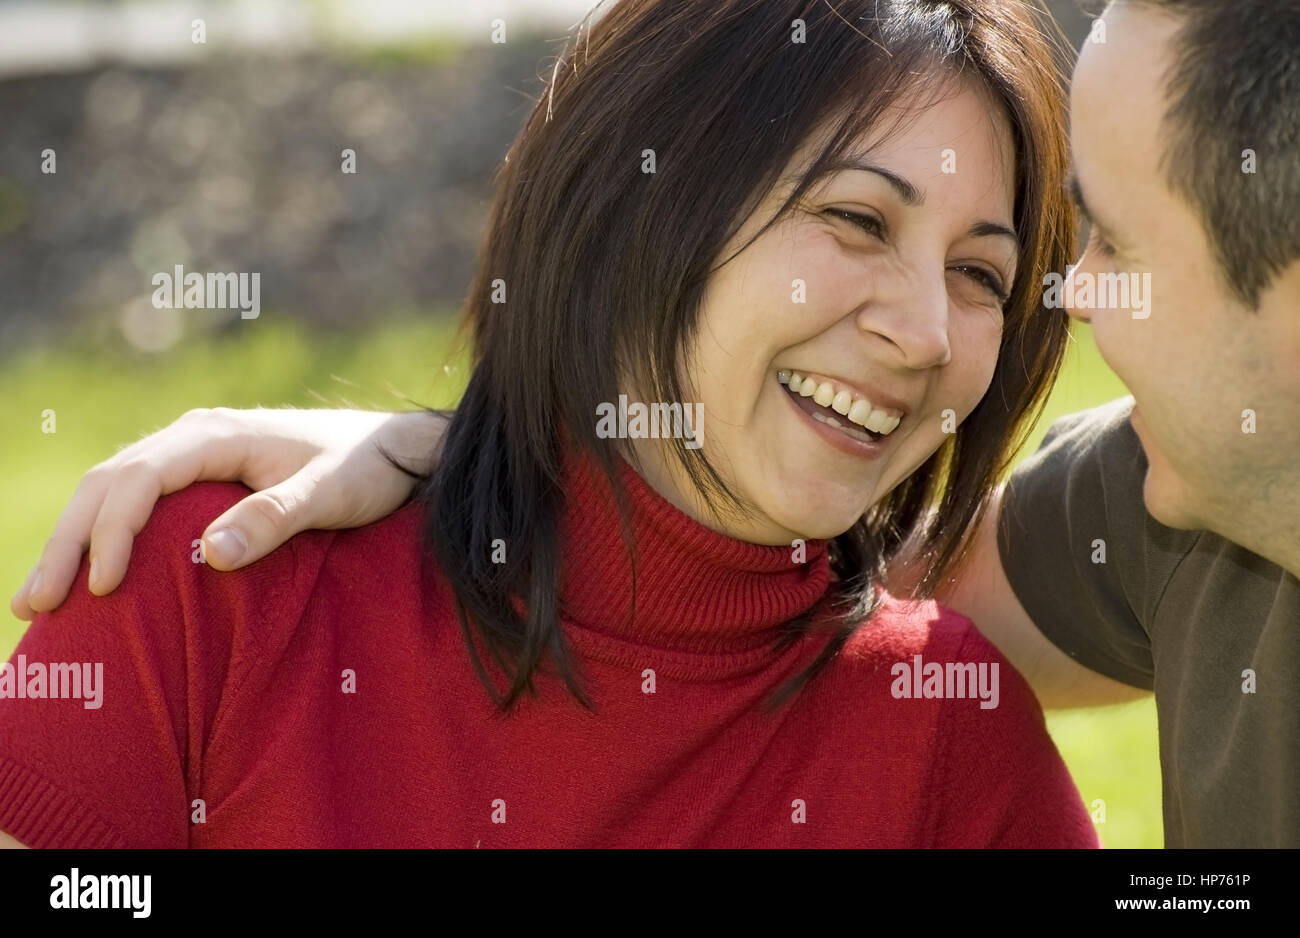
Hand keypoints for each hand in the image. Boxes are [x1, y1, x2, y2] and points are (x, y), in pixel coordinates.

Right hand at [10, 407, 447, 619]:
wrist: (395, 449)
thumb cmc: (366, 470)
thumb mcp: (330, 495)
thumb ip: (276, 518)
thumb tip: (210, 553)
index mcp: (217, 435)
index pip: (139, 478)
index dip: (112, 531)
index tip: (102, 588)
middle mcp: (195, 436)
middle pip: (108, 483)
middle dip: (68, 542)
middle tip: (33, 605)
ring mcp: (194, 453)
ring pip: (112, 490)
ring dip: (73, 540)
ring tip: (37, 600)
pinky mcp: (201, 475)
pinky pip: (136, 500)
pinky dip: (102, 534)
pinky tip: (88, 575)